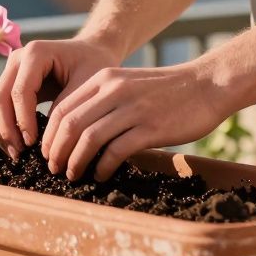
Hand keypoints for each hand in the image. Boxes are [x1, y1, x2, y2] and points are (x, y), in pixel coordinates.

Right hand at [0, 38, 119, 158]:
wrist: (91, 52)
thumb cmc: (94, 65)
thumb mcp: (87, 85)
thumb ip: (65, 109)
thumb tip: (46, 142)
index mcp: (36, 52)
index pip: (20, 91)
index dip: (23, 120)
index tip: (32, 144)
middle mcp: (17, 58)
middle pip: (0, 97)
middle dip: (7, 129)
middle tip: (19, 154)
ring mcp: (11, 69)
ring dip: (1, 130)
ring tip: (16, 154)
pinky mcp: (10, 82)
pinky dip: (3, 126)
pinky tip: (16, 145)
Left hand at [43, 62, 228, 181]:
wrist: (207, 85)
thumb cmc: (167, 90)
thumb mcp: (129, 84)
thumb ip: (104, 101)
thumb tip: (78, 132)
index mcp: (105, 79)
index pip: (64, 108)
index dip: (50, 135)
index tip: (47, 153)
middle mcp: (114, 91)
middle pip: (70, 125)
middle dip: (56, 151)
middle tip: (54, 168)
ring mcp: (132, 109)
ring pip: (89, 138)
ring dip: (75, 161)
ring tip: (72, 174)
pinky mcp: (150, 128)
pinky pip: (115, 151)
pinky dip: (102, 167)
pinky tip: (101, 176)